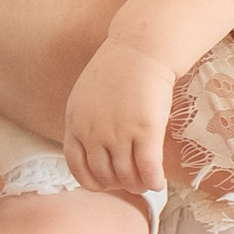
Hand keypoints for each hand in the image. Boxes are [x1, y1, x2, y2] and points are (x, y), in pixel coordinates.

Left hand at [62, 40, 176, 193]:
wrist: (142, 49)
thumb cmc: (118, 70)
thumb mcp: (86, 96)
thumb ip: (85, 123)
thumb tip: (94, 153)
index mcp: (75, 122)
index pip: (77, 166)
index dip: (93, 181)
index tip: (106, 183)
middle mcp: (93, 131)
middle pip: (103, 176)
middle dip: (119, 185)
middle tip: (132, 182)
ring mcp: (118, 132)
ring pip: (126, 176)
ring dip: (138, 185)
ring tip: (146, 182)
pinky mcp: (145, 130)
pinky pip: (148, 169)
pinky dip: (154, 181)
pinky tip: (159, 181)